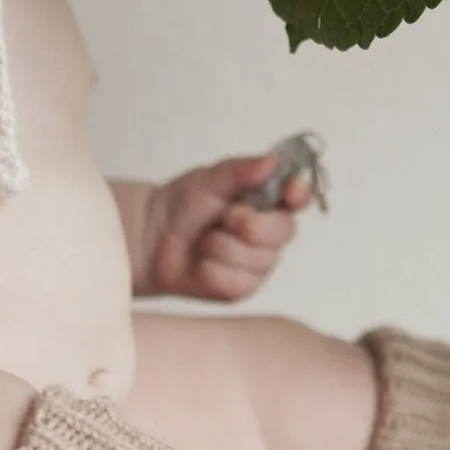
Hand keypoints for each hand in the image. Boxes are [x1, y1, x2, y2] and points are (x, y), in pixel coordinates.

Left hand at [138, 152, 312, 301]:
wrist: (150, 238)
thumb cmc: (182, 205)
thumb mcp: (209, 179)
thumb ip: (241, 170)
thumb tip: (272, 161)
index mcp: (268, 201)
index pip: (299, 198)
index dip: (300, 194)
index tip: (291, 191)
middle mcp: (270, 233)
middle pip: (284, 231)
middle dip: (250, 224)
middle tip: (224, 217)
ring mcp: (258, 264)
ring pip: (258, 260)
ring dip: (222, 247)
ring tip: (204, 241)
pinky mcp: (242, 288)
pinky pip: (238, 282)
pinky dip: (213, 271)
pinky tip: (201, 265)